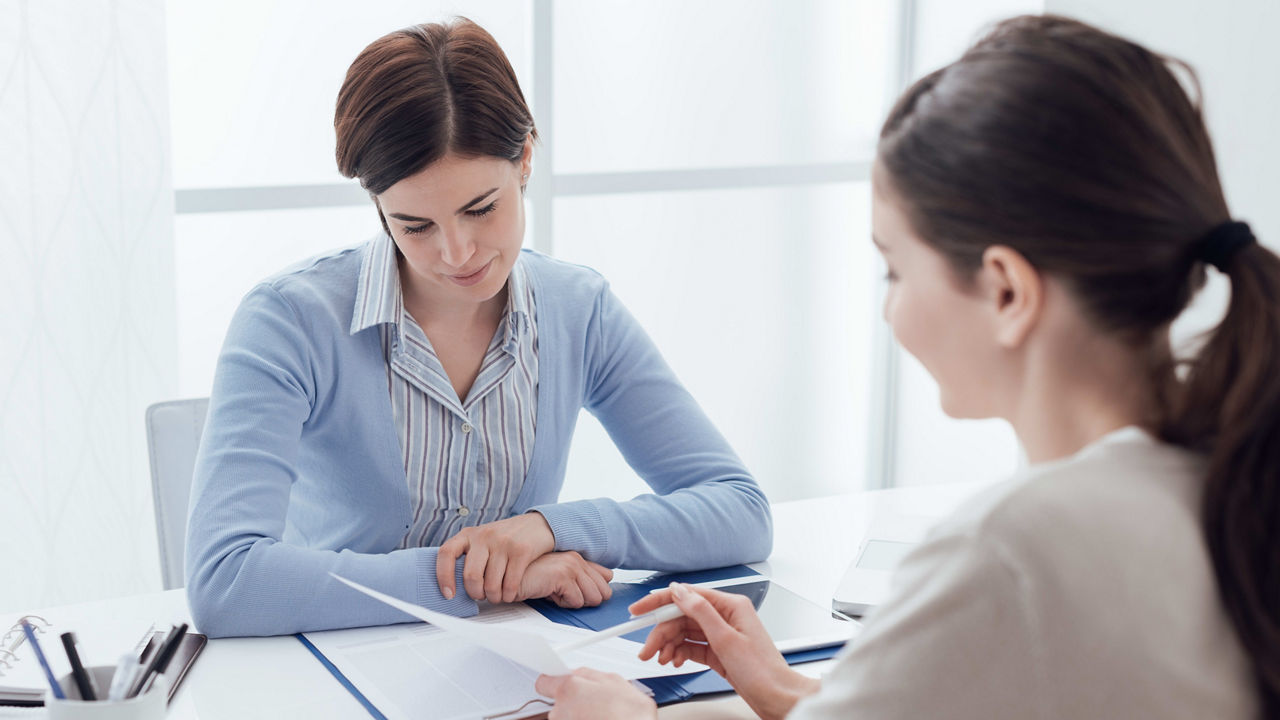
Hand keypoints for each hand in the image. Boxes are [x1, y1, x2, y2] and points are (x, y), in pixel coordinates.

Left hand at [435, 512, 555, 601]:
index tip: (449, 594)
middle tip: (481, 596)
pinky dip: (508, 595)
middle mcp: (484, 536)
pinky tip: (509, 594)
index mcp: (469, 534)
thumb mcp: (482, 539)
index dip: (443, 576)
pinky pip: (510, 583)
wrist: (537, 525)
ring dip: (494, 597)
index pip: (446, 553)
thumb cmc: (505, 538)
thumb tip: (451, 585)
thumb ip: (468, 555)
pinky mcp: (521, 551)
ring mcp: (503, 542)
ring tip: (496, 596)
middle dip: (475, 593)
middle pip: (471, 576)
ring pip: (492, 584)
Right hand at [518, 551, 613, 607]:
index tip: (578, 592)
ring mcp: (571, 565)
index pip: (607, 577)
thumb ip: (581, 578)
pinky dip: (563, 604)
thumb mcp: (559, 578)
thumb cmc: (530, 579)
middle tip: (564, 594)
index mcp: (577, 557)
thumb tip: (606, 584)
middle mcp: (576, 558)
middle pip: (604, 592)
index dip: (594, 591)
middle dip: (585, 599)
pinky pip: (577, 601)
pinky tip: (549, 593)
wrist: (508, 578)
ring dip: (573, 602)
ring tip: (555, 593)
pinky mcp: (563, 575)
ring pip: (593, 598)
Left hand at [535, 668, 656, 719]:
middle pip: (558, 702)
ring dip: (578, 715)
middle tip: (593, 701)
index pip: (544, 682)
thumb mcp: (614, 680)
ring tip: (600, 714)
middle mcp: (560, 711)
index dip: (553, 681)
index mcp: (568, 688)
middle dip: (572, 700)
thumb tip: (580, 673)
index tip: (556, 682)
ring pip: (566, 717)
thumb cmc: (628, 713)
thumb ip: (589, 674)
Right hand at [632, 583, 819, 719]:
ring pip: (685, 632)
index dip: (659, 602)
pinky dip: (680, 653)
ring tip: (661, 659)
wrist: (778, 698)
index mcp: (731, 605)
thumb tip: (679, 591)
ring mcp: (722, 634)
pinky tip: (675, 661)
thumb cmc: (762, 671)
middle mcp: (725, 616)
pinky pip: (692, 646)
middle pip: (682, 617)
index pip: (687, 596)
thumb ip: (701, 612)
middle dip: (661, 632)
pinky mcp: (719, 651)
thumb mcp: (727, 639)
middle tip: (647, 650)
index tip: (639, 611)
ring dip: (669, 645)